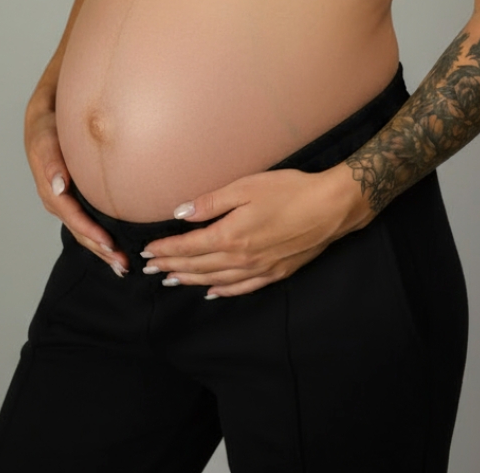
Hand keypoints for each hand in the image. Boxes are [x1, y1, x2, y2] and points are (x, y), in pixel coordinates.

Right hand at [24, 104, 128, 276]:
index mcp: (51, 192)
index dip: (92, 234)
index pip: (74, 219)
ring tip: (122, 264)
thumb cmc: (46, 129)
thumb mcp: (45, 141)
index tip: (110, 245)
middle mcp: (58, 201)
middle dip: (101, 251)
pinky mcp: (74, 197)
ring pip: (84, 231)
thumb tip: (58, 186)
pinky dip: (100, 235)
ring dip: (102, 249)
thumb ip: (51, 163)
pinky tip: (114, 242)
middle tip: (123, 266)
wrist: (44, 117)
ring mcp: (65, 202)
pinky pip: (87, 221)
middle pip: (80, 232)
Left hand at [141, 165, 356, 297]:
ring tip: (171, 280)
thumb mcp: (247, 187)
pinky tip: (212, 292)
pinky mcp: (275, 274)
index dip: (166, 250)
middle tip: (150, 269)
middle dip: (171, 266)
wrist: (331, 208)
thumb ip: (212, 202)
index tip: (148, 251)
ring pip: (216, 280)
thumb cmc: (289, 190)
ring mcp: (259, 269)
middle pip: (198, 266)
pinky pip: (241, 288)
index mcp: (231, 235)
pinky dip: (222, 291)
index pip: (189, 246)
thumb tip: (181, 213)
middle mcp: (241, 258)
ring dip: (191, 280)